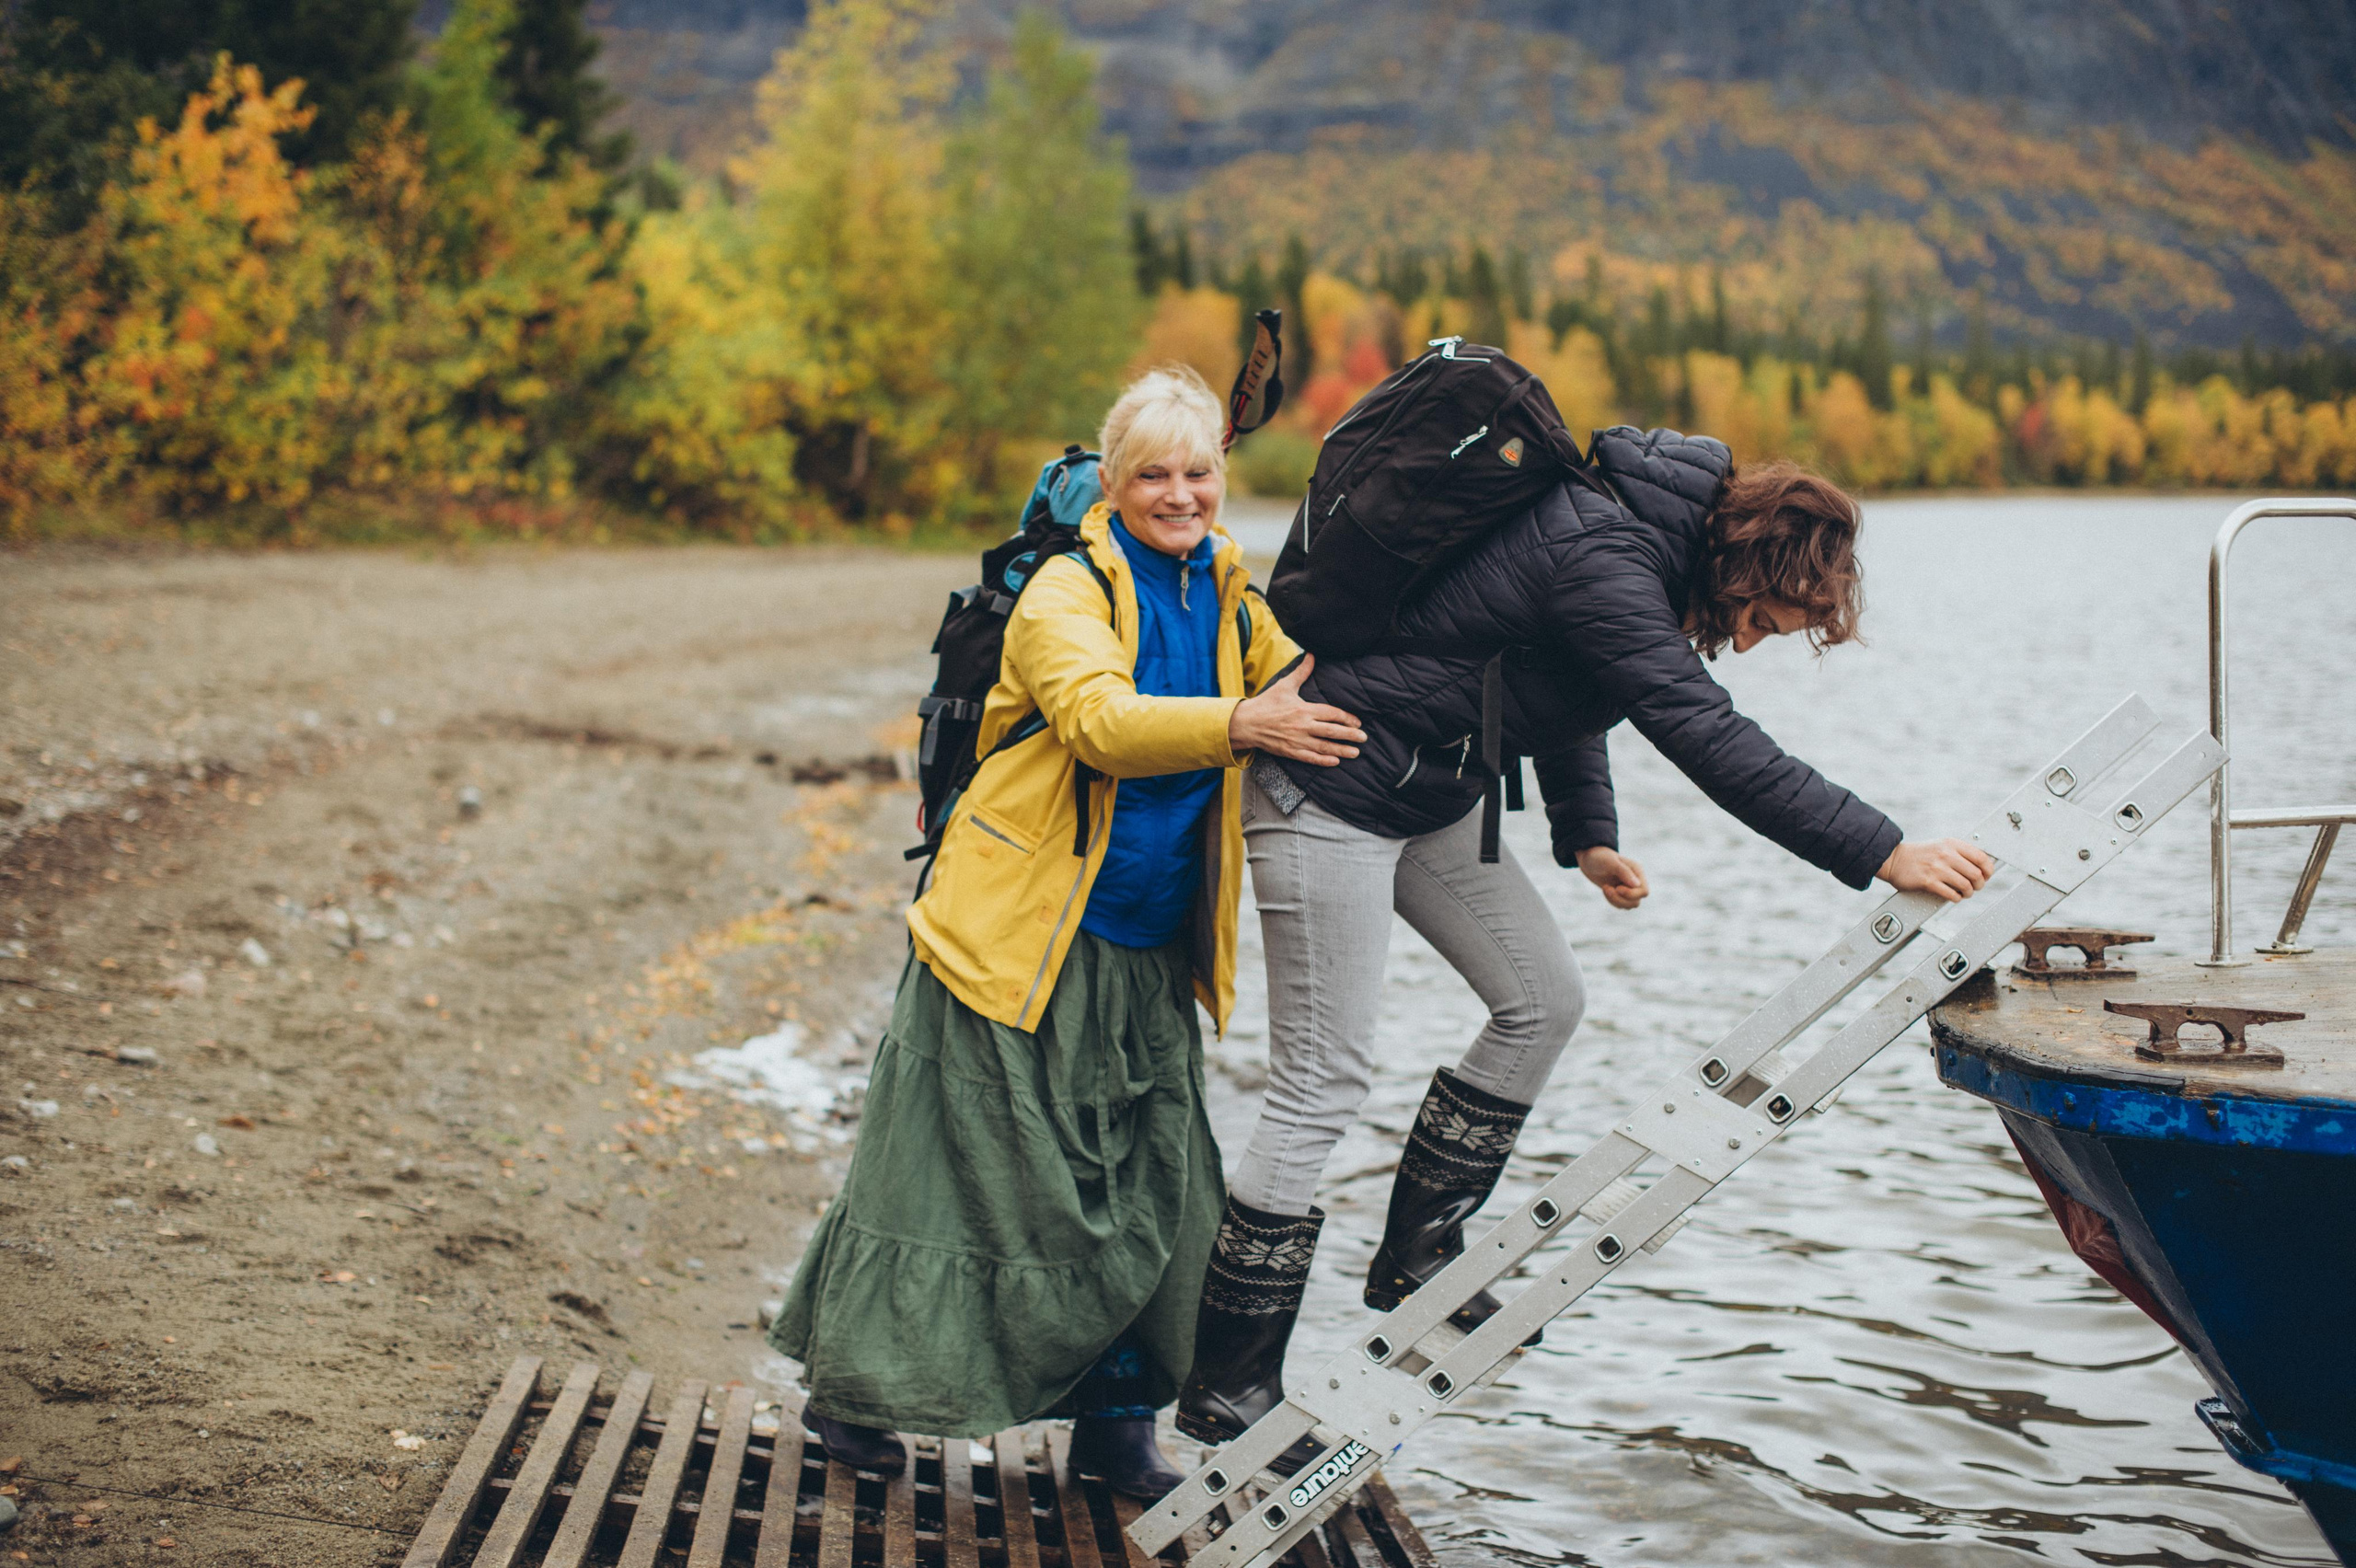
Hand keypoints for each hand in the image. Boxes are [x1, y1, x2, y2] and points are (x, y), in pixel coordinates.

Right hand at [1229, 654, 1365, 767]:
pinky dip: (1323, 760)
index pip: (1331, 713)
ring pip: (1324, 747)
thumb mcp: (1285, 685)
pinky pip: (1310, 757)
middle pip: (1332, 731)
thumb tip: (1312, 654)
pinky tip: (1335, 761)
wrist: (1246, 723)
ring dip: (1342, 750)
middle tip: (1364, 738)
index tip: (1357, 722)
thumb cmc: (1266, 703)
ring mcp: (1297, 740)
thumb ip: (1302, 671)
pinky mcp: (1290, 751)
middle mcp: (1303, 725)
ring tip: (1356, 752)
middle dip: (1350, 735)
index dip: (1347, 718)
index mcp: (1304, 709)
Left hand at [1576, 845, 1648, 908]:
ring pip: (1630, 905)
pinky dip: (1613, 901)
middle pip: (1636, 901)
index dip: (1631, 894)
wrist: (1589, 858)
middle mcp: (1636, 880)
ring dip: (1616, 901)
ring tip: (1605, 888)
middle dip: (1620, 899)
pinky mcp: (1621, 893)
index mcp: (1637, 871)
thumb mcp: (1610, 862)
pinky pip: (1622, 905)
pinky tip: (1605, 890)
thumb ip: (1624, 872)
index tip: (1617, 888)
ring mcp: (1629, 888)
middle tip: (1606, 888)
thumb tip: (1637, 885)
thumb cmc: (1599, 857)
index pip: (1643, 891)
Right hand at [1876, 838, 1994, 900]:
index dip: (1988, 870)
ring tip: (1965, 893)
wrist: (1894, 859)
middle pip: (1976, 874)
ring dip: (1968, 893)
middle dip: (1979, 884)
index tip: (1987, 875)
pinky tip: (1954, 896)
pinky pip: (1951, 894)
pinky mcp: (1928, 882)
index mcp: (1951, 844)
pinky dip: (1956, 898)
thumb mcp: (1941, 845)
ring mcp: (1937, 868)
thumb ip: (1960, 852)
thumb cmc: (1920, 854)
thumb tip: (1982, 865)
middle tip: (1976, 887)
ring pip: (1966, 885)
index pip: (1981, 857)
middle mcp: (1946, 854)